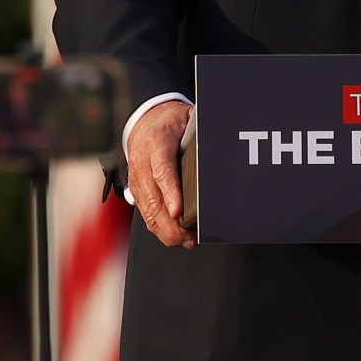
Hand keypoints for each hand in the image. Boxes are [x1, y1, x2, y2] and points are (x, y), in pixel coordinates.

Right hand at [125, 101, 198, 248]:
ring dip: (166, 230)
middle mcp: (142, 163)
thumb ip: (202, 134)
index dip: (170, 193)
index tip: (179, 211)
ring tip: (186, 241)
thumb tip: (224, 148)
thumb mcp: (188, 119)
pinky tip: (174, 236)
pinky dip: (159, 228)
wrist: (143, 120)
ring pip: (148, 211)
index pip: (162, 170)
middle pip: (153, 199)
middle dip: (170, 223)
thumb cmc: (169, 121)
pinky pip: (145, 213)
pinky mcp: (136, 189)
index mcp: (157, 142)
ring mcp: (137, 178)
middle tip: (189, 237)